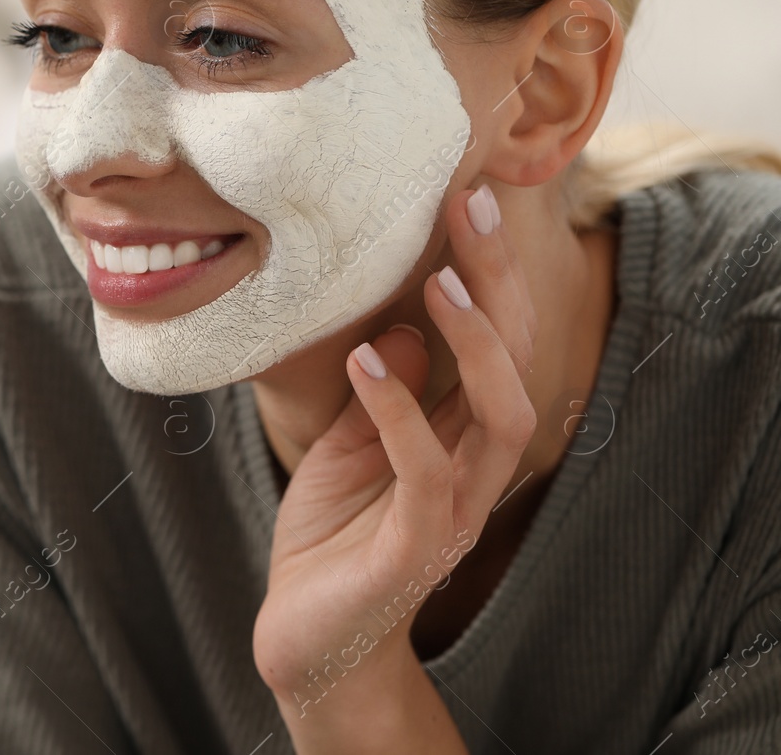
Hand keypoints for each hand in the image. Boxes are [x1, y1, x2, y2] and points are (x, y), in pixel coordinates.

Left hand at [252, 186, 535, 746]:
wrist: (306, 633)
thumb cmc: (332, 532)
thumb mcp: (349, 437)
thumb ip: (384, 384)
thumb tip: (399, 319)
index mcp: (461, 433)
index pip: (498, 340)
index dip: (492, 270)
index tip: (467, 195)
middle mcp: (475, 466)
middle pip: (520, 362)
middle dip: (501, 283)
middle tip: (470, 208)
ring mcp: (454, 508)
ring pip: (502, 416)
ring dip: (477, 344)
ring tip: (440, 280)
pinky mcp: (417, 546)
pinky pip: (425, 470)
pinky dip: (399, 410)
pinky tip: (366, 360)